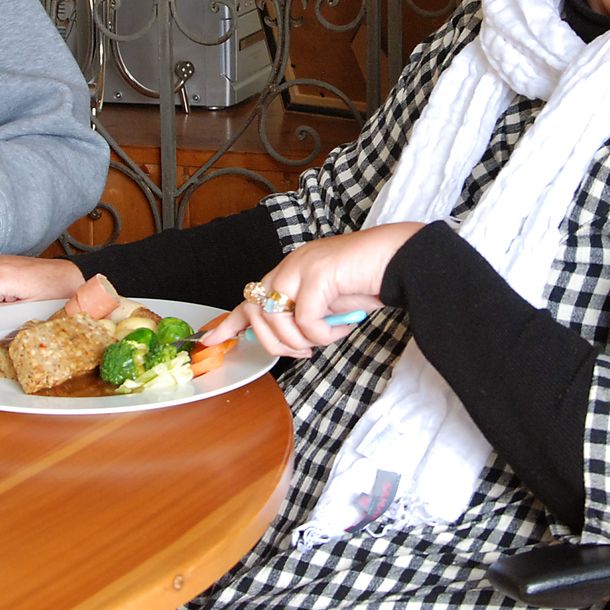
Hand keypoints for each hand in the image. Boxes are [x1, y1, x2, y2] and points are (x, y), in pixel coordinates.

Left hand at [201, 222, 420, 357]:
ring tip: (327, 338)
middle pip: (258, 314)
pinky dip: (324, 333)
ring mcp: (301, 267)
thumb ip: (304, 313)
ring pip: (278, 319)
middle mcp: (289, 266)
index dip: (229, 323)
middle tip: (303, 351)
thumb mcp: (328, 302)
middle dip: (276, 343)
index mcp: (289, 271)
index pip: (250, 298)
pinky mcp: (317, 275)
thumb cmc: (368, 279)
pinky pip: (306, 320)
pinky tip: (343, 326)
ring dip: (303, 341)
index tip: (210, 342)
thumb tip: (289, 340)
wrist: (398, 257)